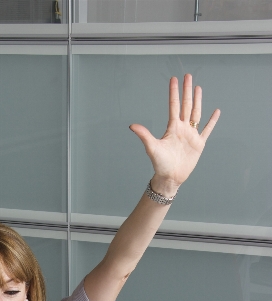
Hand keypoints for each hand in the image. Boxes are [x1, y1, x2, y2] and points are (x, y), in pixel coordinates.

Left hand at [129, 74, 219, 196]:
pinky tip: (216, 111)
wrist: (170, 177)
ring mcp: (191, 135)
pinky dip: (212, 121)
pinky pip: (207, 130)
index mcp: (172, 128)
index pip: (174, 106)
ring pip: (196, 114)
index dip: (174, 93)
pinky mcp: (199, 144)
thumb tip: (132, 126)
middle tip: (188, 76)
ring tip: (198, 87)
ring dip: (198, 101)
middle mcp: (182, 128)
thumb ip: (144, 135)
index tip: (174, 79)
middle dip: (187, 91)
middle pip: (186, 105)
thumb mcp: (152, 148)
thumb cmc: (160, 164)